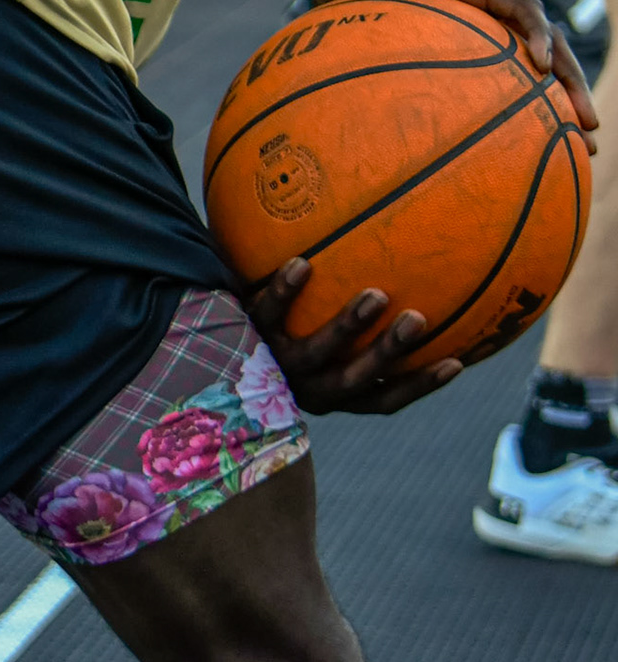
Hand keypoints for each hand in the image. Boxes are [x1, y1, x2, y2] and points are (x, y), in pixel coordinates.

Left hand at [249, 258, 461, 413]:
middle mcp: (306, 385)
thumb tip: (413, 279)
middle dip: (390, 353)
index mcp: (331, 391)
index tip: (459, 361)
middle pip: (357, 380)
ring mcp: (275, 364)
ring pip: (317, 352)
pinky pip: (267, 313)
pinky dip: (284, 291)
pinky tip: (303, 262)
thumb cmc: (276, 332)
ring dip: (348, 325)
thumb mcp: (314, 333)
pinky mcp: (243, 336)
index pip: (382, 399)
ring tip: (375, 294)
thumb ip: (355, 318)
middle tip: (419, 319)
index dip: (420, 385)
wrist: (202, 341)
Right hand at [309, 0, 596, 134]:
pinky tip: (542, 64)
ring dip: (569, 79)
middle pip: (539, 67)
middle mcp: (480, 19)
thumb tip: (316, 108)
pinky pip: (517, 7)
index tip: (539, 149)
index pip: (504, 75)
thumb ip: (341, 62)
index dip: (527, 111)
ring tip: (584, 119)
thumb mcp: (342, 30)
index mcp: (455, 33)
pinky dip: (537, 33)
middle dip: (567, 108)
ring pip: (544, 40)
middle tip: (585, 147)